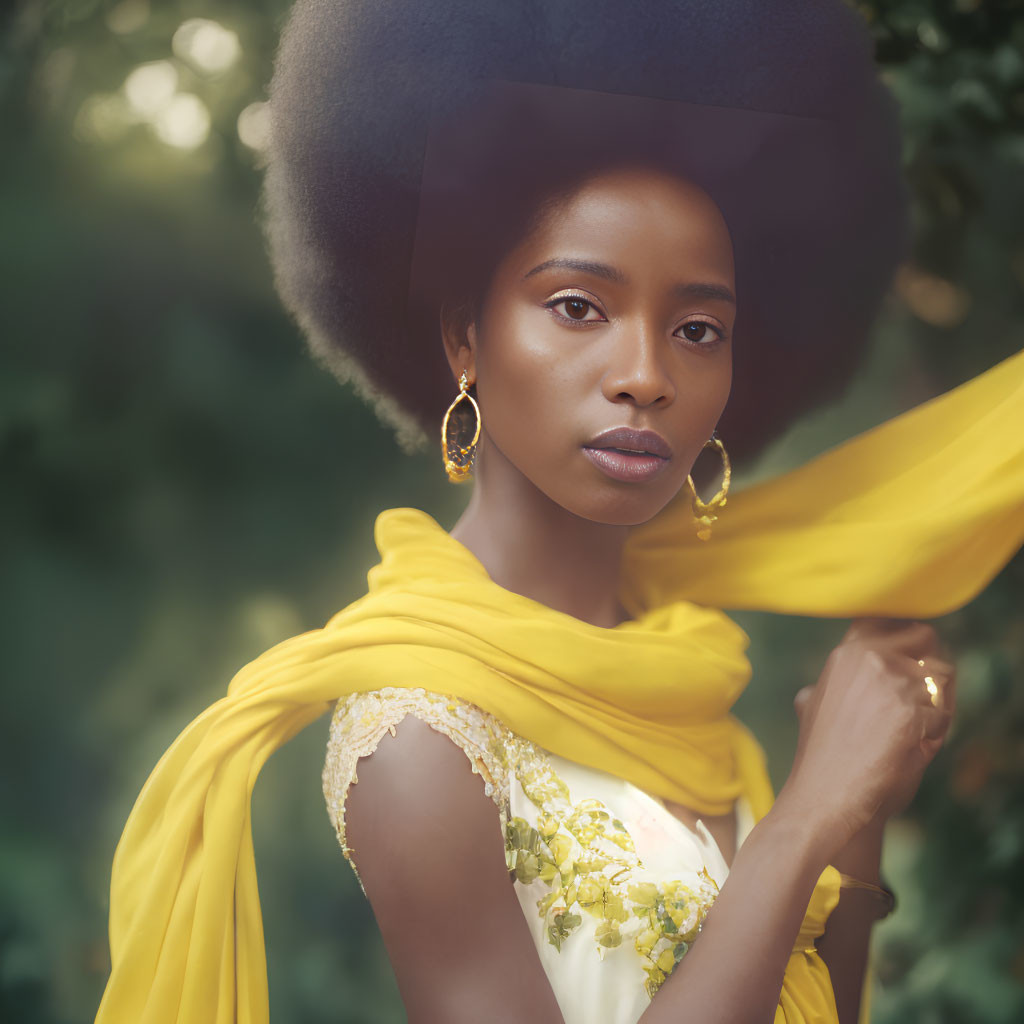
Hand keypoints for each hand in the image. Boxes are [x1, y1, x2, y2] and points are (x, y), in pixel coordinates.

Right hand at [777, 618, 956, 855]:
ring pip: (941, 676)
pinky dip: (935, 732)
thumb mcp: (813, 706)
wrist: (825, 795)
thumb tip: (818, 686)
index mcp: (844, 653)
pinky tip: (910, 748)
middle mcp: (867, 657)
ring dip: (935, 703)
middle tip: (916, 700)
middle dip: (928, 666)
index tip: (908, 656)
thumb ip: (830, 684)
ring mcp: (891, 680)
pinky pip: (944, 712)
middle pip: (925, 638)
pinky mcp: (913, 709)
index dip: (906, 634)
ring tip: (908, 732)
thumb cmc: (823, 757)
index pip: (888, 617)